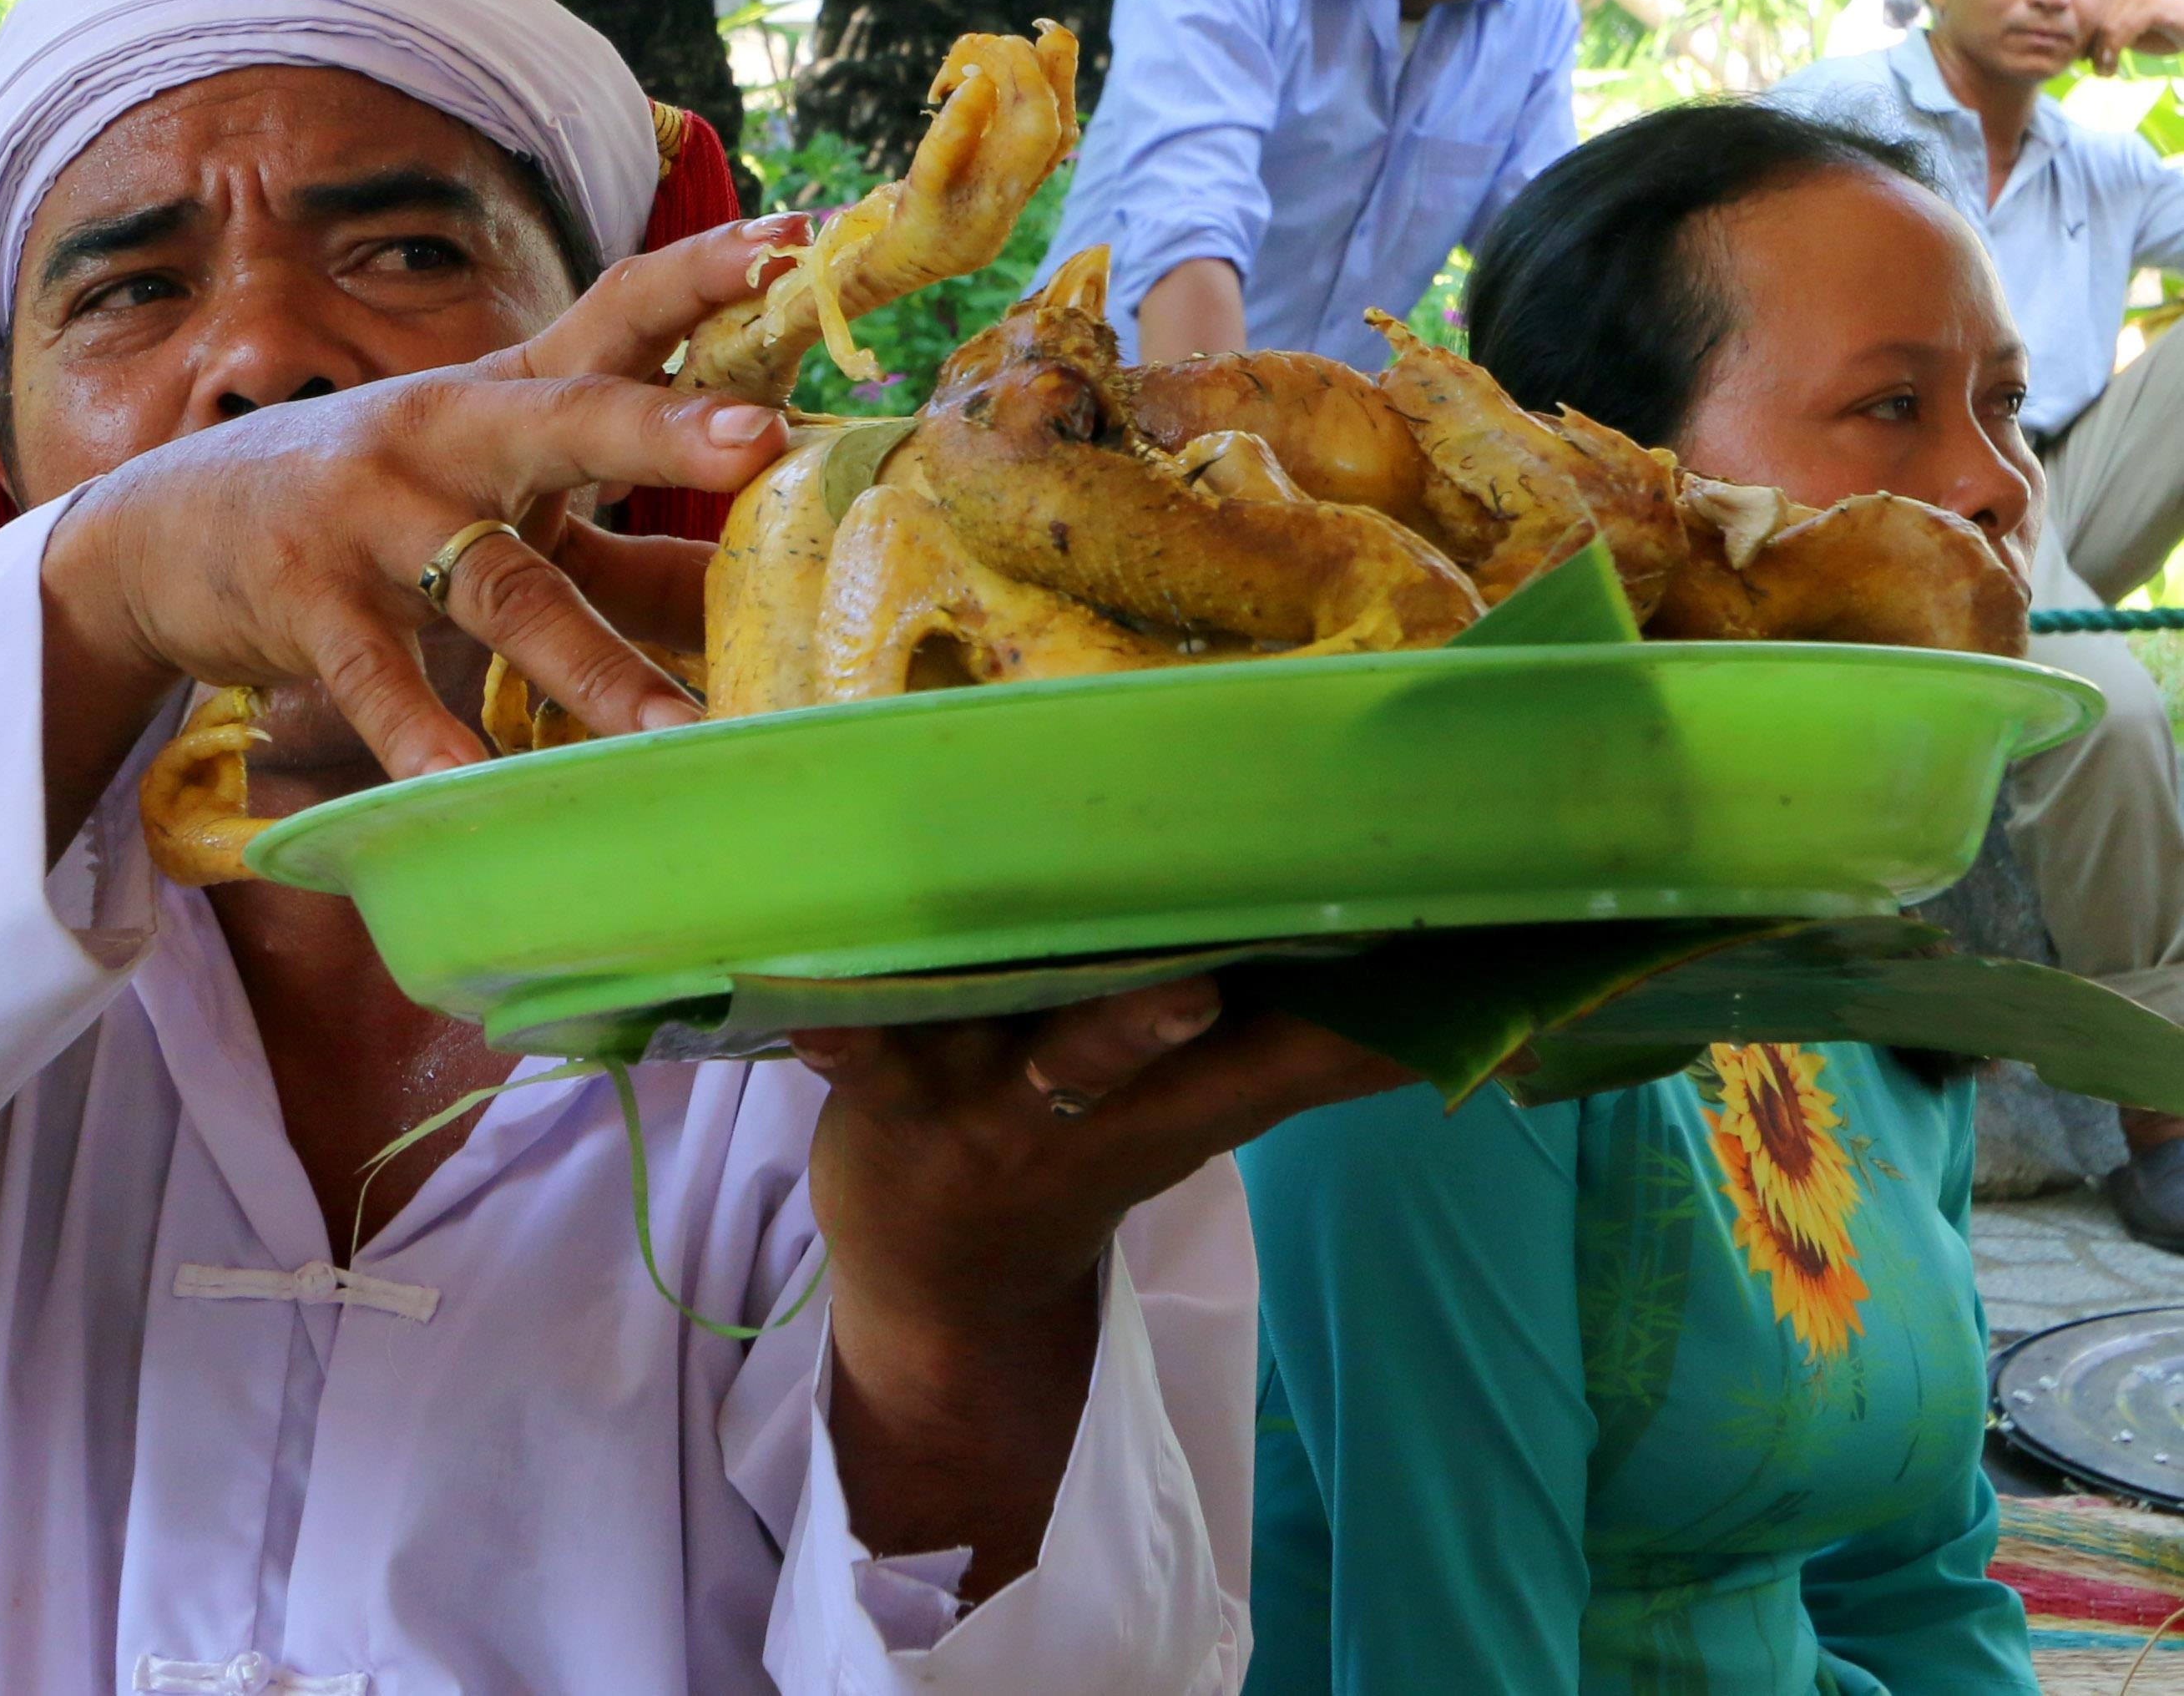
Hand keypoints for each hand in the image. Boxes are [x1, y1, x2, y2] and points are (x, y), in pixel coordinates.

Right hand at [37, 216, 806, 840]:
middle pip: (567, 422)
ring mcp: (369, 517)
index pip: (615, 313)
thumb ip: (619, 551)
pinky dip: (426, 736)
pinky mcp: (304, 603)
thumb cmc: (364, 514)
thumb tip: (756, 599)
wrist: (156, 537)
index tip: (801, 237)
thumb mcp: (489, 504)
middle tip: (764, 439)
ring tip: (675, 731)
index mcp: (503, 395)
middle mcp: (444, 437)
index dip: (704, 274)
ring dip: (591, 665)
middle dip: (663, 431)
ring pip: (499, 586)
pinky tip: (475, 788)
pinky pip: (379, 678)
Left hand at [798, 980, 1407, 1588]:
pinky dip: (832, 1026)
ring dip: (1064, 1020)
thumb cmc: (1079, 1160)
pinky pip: (852, 1049)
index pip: (1283, 1068)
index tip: (1448, 982)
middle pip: (1142, 1050)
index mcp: (1171, 1109)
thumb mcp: (1194, 1124)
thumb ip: (1295, 1053)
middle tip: (1217, 986)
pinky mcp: (879, 1089)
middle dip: (1181, 1020)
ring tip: (1130, 986)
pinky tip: (810, 1005)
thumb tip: (1462, 1001)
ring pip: (1024, 1043)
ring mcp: (978, 1098)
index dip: (1361, 1036)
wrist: (940, 1290)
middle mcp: (1083, 1103)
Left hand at [2087, 0, 2183, 73]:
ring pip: (2107, 28)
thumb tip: (2080, 50)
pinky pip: (2123, 30)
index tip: (2087, 62)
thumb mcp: (2131, 35)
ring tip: (2106, 73)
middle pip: (2097, 23)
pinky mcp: (2153, 6)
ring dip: (2102, 56)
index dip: (2086, 41)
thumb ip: (2109, 37)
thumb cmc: (2168, 34)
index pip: (2092, 17)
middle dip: (2094, 51)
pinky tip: (2113, 67)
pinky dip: (2113, 51)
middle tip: (2100, 72)